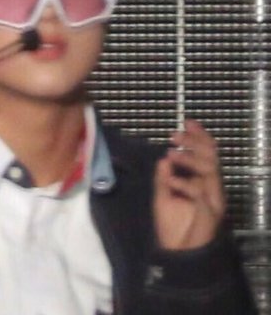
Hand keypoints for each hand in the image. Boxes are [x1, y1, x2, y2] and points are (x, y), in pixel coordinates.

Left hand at [153, 119, 225, 249]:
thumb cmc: (172, 226)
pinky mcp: (209, 212)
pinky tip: (170, 181)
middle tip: (177, 133)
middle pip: (211, 157)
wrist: (179, 254)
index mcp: (202, 183)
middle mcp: (210, 188)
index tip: (188, 122)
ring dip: (190, 159)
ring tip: (171, 152)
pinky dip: (184, 183)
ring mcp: (212, 199)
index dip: (199, 137)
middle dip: (196, 141)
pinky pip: (198, 192)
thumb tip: (163, 158)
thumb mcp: (163, 197)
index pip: (206, 154)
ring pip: (208, 170)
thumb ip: (163, 178)